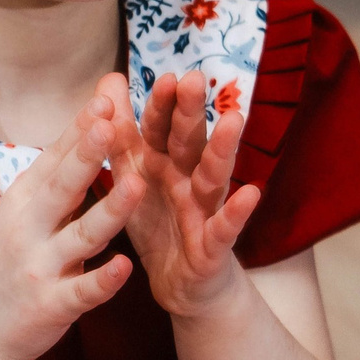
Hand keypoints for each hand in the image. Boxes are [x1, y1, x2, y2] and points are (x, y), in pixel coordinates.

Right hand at [0, 98, 143, 359]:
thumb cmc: (10, 259)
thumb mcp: (24, 211)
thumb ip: (60, 169)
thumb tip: (94, 114)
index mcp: (25, 200)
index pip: (55, 158)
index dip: (80, 130)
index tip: (105, 98)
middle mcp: (28, 229)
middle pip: (63, 187)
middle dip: (87, 155)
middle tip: (112, 123)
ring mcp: (39, 268)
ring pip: (81, 236)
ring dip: (109, 211)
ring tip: (137, 186)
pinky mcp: (51, 306)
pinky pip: (82, 291)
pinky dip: (103, 280)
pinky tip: (125, 267)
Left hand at [112, 69, 260, 320]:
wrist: (178, 284)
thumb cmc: (158, 221)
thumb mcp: (134, 175)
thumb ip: (122, 130)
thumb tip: (109, 78)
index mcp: (163, 164)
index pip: (161, 128)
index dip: (162, 105)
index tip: (165, 75)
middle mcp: (187, 180)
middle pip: (189, 142)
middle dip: (190, 113)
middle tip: (193, 80)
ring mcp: (204, 210)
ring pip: (213, 176)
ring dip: (223, 149)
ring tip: (233, 121)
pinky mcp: (213, 245)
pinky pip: (225, 227)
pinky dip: (238, 211)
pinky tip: (250, 193)